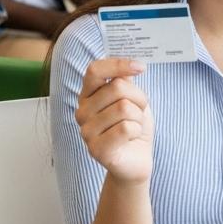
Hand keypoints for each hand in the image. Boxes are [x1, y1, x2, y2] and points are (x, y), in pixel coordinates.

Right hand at [75, 58, 152, 185]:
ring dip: (139, 117)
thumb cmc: (133, 127)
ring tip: (134, 126)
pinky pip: (126, 128)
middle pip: (117, 87)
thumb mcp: (131, 99)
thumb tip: (129, 63)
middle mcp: (82, 111)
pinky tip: (131, 138)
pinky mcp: (96, 149)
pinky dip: (137, 131)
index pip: (95, 70)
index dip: (118, 64)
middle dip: (139, 98)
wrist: (136, 161)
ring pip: (124, 108)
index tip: (140, 67)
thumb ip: (124, 81)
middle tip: (139, 111)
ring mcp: (86, 131)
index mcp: (87, 95)